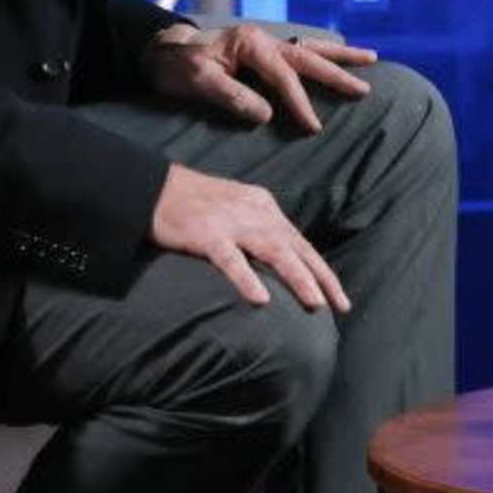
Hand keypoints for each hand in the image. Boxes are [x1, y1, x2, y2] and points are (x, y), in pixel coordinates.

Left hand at [145, 20, 378, 135]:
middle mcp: (262, 39)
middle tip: (364, 89)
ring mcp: (265, 42)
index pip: (283, 76)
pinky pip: (300, 51)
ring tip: (370, 58)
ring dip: (339, 56)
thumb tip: (266, 114)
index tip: (314, 127)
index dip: (300, 102)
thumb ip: (232, 96)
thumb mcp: (197, 81)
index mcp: (249, 44)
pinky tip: (337, 58)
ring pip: (310, 48)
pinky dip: (322, 54)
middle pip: (308, 57)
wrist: (160, 52)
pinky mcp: (263, 51)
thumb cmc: (176, 68)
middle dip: (337, 73)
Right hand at [150, 162, 349, 313]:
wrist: (151, 186)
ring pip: (274, 252)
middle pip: (296, 248)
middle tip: (341, 305)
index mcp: (263, 207)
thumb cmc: (193, 202)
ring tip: (316, 304)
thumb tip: (281, 258)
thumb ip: (257, 228)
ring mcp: (230, 222)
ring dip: (298, 279)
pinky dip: (247, 279)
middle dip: (322, 278)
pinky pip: (230, 260)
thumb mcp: (234, 208)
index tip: (340, 297)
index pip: (300, 242)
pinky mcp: (205, 234)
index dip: (321, 270)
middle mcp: (254, 212)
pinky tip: (261, 300)